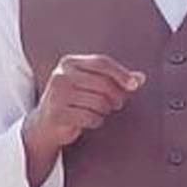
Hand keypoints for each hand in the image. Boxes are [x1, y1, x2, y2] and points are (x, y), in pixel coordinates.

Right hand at [26, 54, 145, 149]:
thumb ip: (116, 79)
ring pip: (99, 102)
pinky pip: (90, 117)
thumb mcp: (93, 84)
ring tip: (100, 111)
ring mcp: (57, 95)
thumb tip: (141, 78)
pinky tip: (90, 120)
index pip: (102, 63)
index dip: (121, 73)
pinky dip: (95, 121)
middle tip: (118, 104)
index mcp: (69, 62)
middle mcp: (61, 75)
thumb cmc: (74, 100)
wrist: (45, 124)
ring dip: (105, 110)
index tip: (134, 85)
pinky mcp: (57, 114)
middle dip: (116, 96)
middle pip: (103, 83)